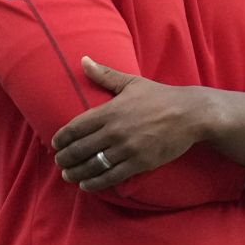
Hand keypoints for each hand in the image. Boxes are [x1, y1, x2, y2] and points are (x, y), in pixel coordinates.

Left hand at [51, 56, 203, 191]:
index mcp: (110, 111)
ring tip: (68, 175)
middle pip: (81, 148)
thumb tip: (83, 60)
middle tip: (59, 162)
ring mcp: (127, 148)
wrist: (189, 115)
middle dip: (66, 157)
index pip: (77, 127)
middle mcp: (115, 131)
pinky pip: (112, 176)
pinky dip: (96, 182)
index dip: (62, 138)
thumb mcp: (131, 82)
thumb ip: (105, 75)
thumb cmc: (160, 97)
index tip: (55, 144)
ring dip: (77, 172)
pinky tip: (87, 184)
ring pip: (94, 165)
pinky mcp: (139, 163)